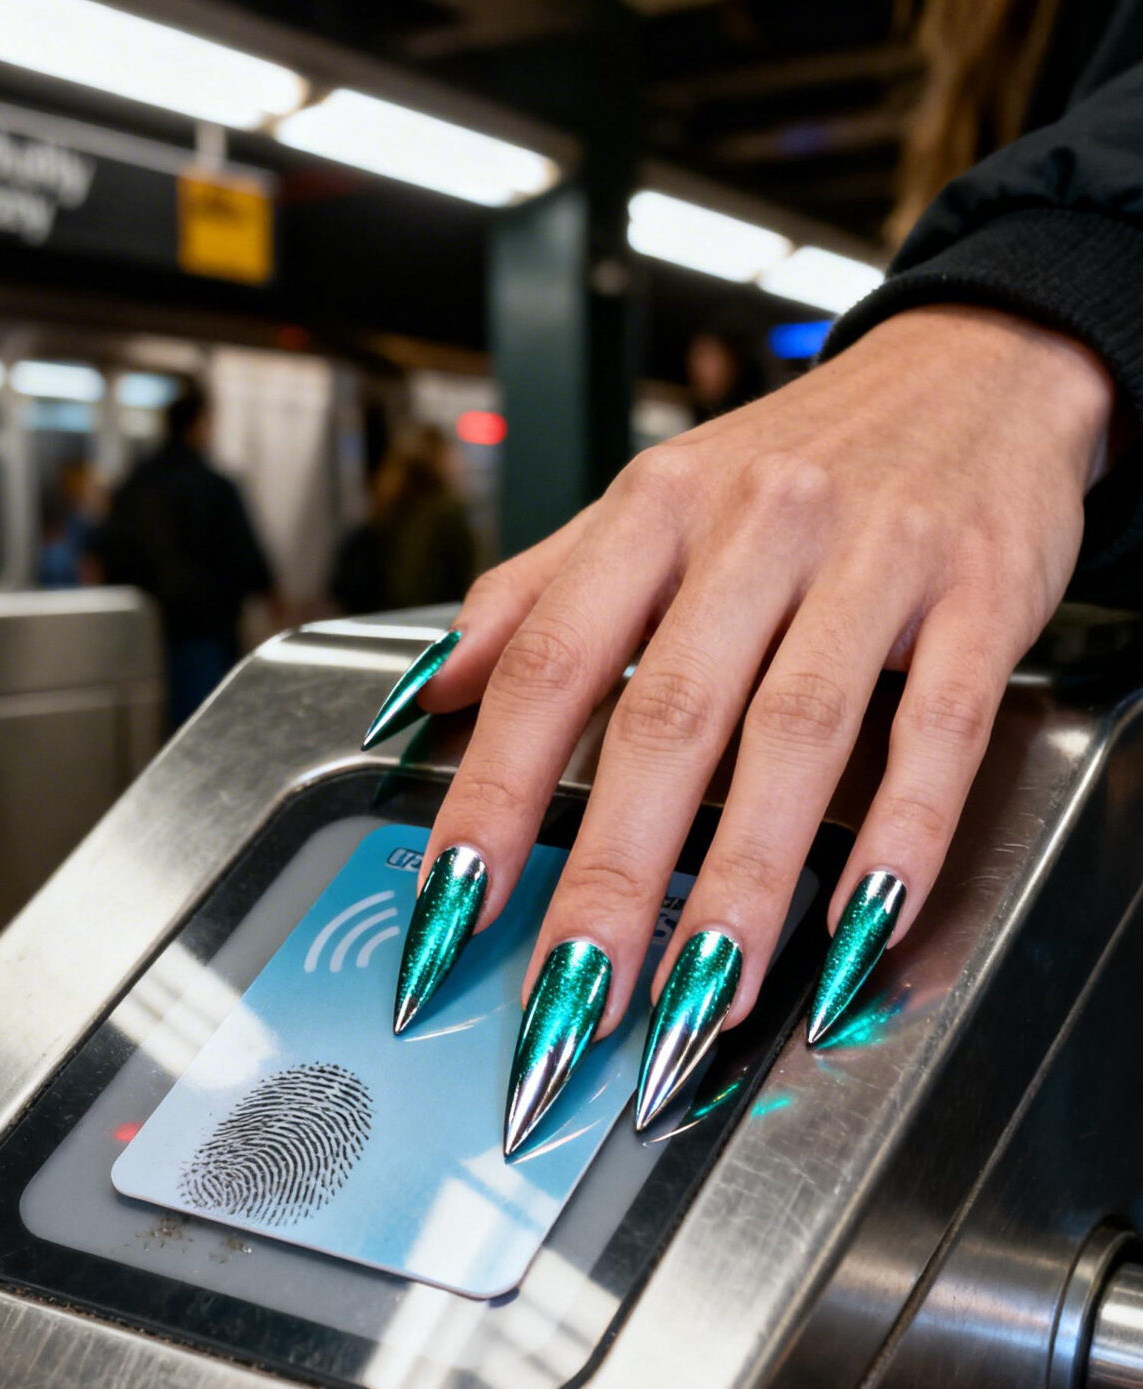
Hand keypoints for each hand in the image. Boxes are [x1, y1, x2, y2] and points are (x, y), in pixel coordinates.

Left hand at [408, 306, 1115, 1138]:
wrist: (982, 367)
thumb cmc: (804, 457)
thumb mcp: (656, 498)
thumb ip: (538, 597)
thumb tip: (425, 693)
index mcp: (654, 507)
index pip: (547, 666)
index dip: (490, 795)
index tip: (449, 912)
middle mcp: (755, 525)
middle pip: (666, 722)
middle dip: (611, 878)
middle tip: (571, 1002)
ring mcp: (874, 558)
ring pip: (794, 738)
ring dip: (741, 885)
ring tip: (700, 1001)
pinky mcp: (980, 594)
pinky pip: (937, 733)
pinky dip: (899, 839)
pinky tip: (857, 932)